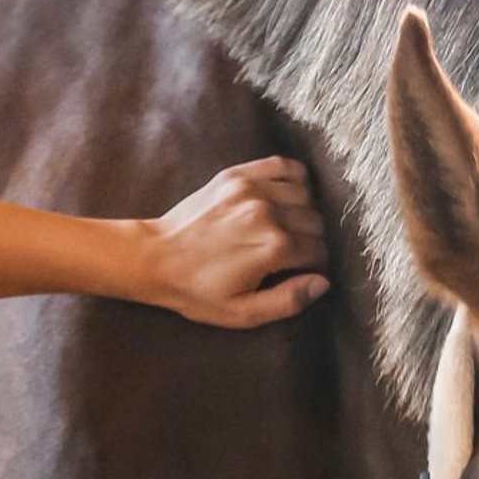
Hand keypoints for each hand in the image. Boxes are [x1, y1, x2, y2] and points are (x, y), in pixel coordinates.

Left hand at [141, 157, 329, 327]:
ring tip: (285, 226)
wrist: (155, 257)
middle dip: (309, 239)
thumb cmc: (197, 290)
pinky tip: (283, 196)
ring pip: (305, 194)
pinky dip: (293, 178)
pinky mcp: (237, 175)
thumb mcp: (243, 312)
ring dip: (302, 211)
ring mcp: (252, 190)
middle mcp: (268, 213)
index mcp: (273, 248)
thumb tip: (323, 282)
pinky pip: (283, 166)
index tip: (298, 270)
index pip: (318, 250)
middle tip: (290, 252)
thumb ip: (288, 301)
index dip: (313, 265)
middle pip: (315, 222)